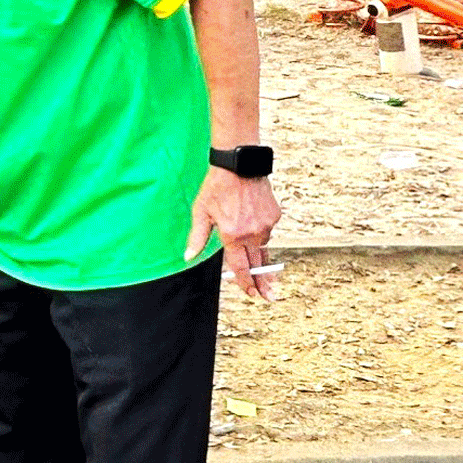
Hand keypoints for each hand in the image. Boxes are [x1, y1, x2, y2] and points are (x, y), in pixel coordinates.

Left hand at [188, 166, 280, 299]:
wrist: (239, 166)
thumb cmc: (216, 187)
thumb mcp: (201, 212)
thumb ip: (197, 237)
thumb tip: (188, 256)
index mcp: (233, 235)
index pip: (240, 266)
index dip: (245, 281)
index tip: (250, 293)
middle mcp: (252, 233)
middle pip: (258, 264)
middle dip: (263, 282)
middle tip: (269, 297)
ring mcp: (266, 224)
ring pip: (262, 246)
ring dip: (260, 254)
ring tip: (261, 266)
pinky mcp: (274, 215)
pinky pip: (267, 231)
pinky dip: (261, 233)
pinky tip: (253, 227)